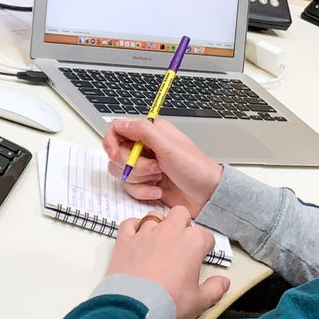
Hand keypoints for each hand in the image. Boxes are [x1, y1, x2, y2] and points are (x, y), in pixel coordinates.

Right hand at [103, 118, 221, 215]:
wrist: (207, 195)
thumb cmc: (195, 168)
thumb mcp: (169, 146)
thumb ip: (143, 131)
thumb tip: (120, 123)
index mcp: (150, 132)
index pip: (117, 129)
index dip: (111, 142)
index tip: (115, 154)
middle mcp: (145, 147)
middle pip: (117, 155)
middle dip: (134, 166)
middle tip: (155, 168)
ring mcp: (144, 166)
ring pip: (122, 173)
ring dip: (139, 179)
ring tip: (159, 179)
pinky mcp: (145, 183)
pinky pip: (129, 188)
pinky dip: (142, 191)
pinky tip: (158, 191)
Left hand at [109, 206, 231, 318]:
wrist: (134, 308)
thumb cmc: (170, 303)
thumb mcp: (199, 301)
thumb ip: (215, 289)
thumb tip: (224, 282)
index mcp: (193, 242)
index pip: (206, 237)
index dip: (204, 248)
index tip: (200, 259)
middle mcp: (170, 231)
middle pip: (181, 214)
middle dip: (182, 225)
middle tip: (180, 245)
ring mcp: (146, 233)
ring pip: (155, 217)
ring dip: (158, 226)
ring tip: (157, 245)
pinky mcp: (125, 239)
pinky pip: (130, 223)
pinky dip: (133, 228)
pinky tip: (136, 238)